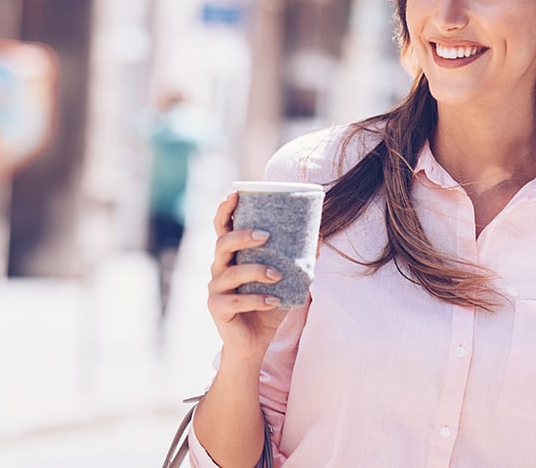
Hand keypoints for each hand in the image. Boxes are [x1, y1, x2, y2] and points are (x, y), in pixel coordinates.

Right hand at [207, 192, 289, 362]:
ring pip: (231, 272)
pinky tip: (274, 300)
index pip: (222, 227)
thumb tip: (319, 236)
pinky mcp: (217, 308)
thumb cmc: (267, 305)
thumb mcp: (285, 281)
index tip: (236, 193)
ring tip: (278, 275)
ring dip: (256, 270)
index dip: (225, 210)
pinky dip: (257, 300)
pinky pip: (236, 300)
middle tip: (267, 236)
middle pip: (222, 243)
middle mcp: (218, 268)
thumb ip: (297, 260)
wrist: (254, 343)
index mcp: (231, 256)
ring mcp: (215, 289)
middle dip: (243, 236)